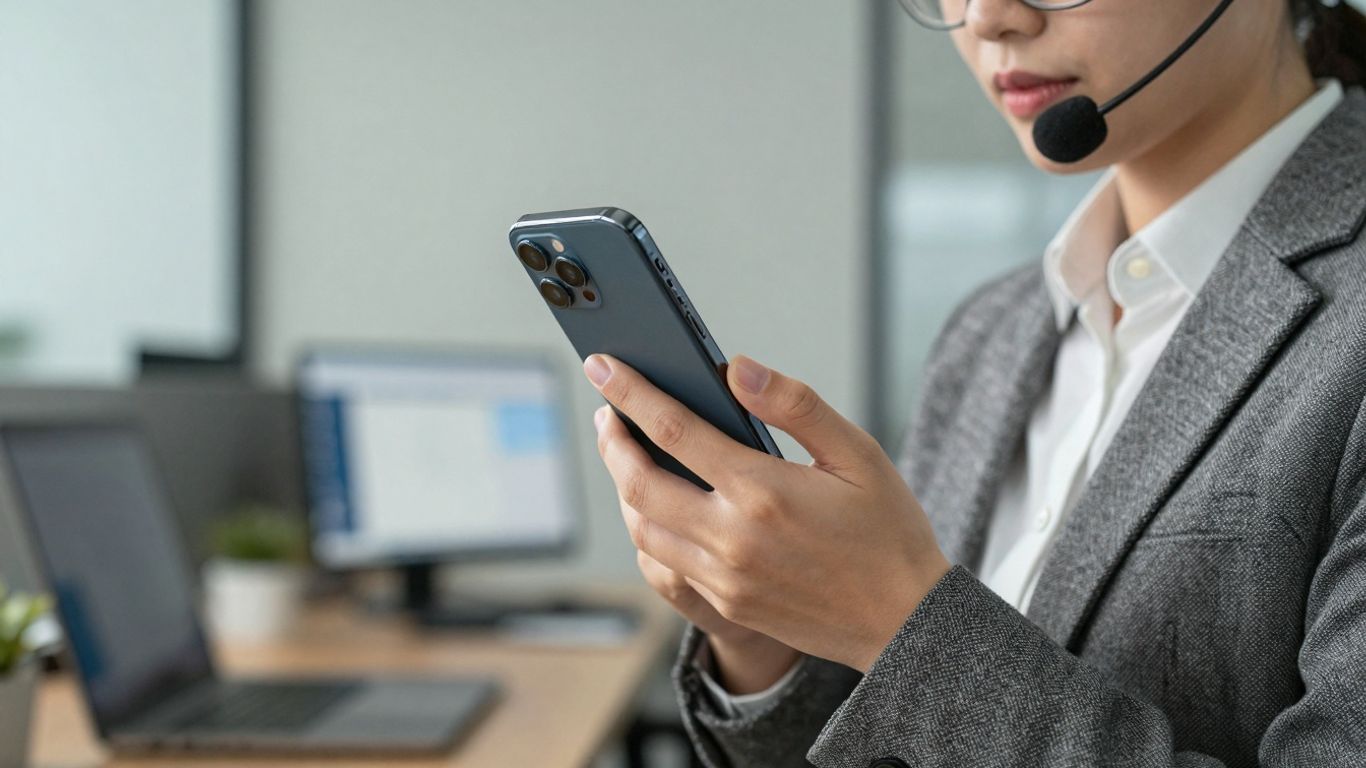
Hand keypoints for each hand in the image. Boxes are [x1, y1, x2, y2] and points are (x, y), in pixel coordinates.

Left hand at [586, 352, 949, 671]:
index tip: (602, 365)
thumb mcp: (857, 454)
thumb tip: (737, 368)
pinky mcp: (726, 603)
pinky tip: (657, 505)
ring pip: (643, 529)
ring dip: (623, 488)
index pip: (674, 430)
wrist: (904, 622)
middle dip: (612, 442)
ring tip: (625, 454)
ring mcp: (724, 578)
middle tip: (605, 413)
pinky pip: (664, 564)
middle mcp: (733, 538)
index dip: (630, 393)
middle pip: (639, 484)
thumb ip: (795, 405)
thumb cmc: (888, 531)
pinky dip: (648, 528)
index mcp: (764, 491)